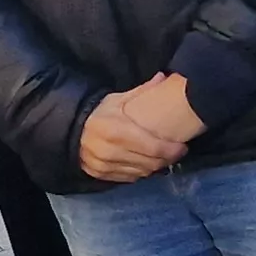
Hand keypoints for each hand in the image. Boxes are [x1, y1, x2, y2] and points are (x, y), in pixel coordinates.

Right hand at [78, 78, 197, 183]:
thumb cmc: (100, 113)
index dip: (171, 150)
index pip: (152, 148)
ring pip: (141, 172)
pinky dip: (141, 173)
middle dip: (167, 159)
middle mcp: (109, 151)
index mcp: (115, 131)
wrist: (72, 129)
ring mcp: (104, 165)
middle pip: (149, 162)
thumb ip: (141, 91)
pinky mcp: (100, 175)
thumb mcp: (118, 99)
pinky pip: (129, 178)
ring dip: (156, 167)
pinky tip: (147, 164)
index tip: (182, 147)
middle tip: (177, 153)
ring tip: (164, 158)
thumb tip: (163, 77)